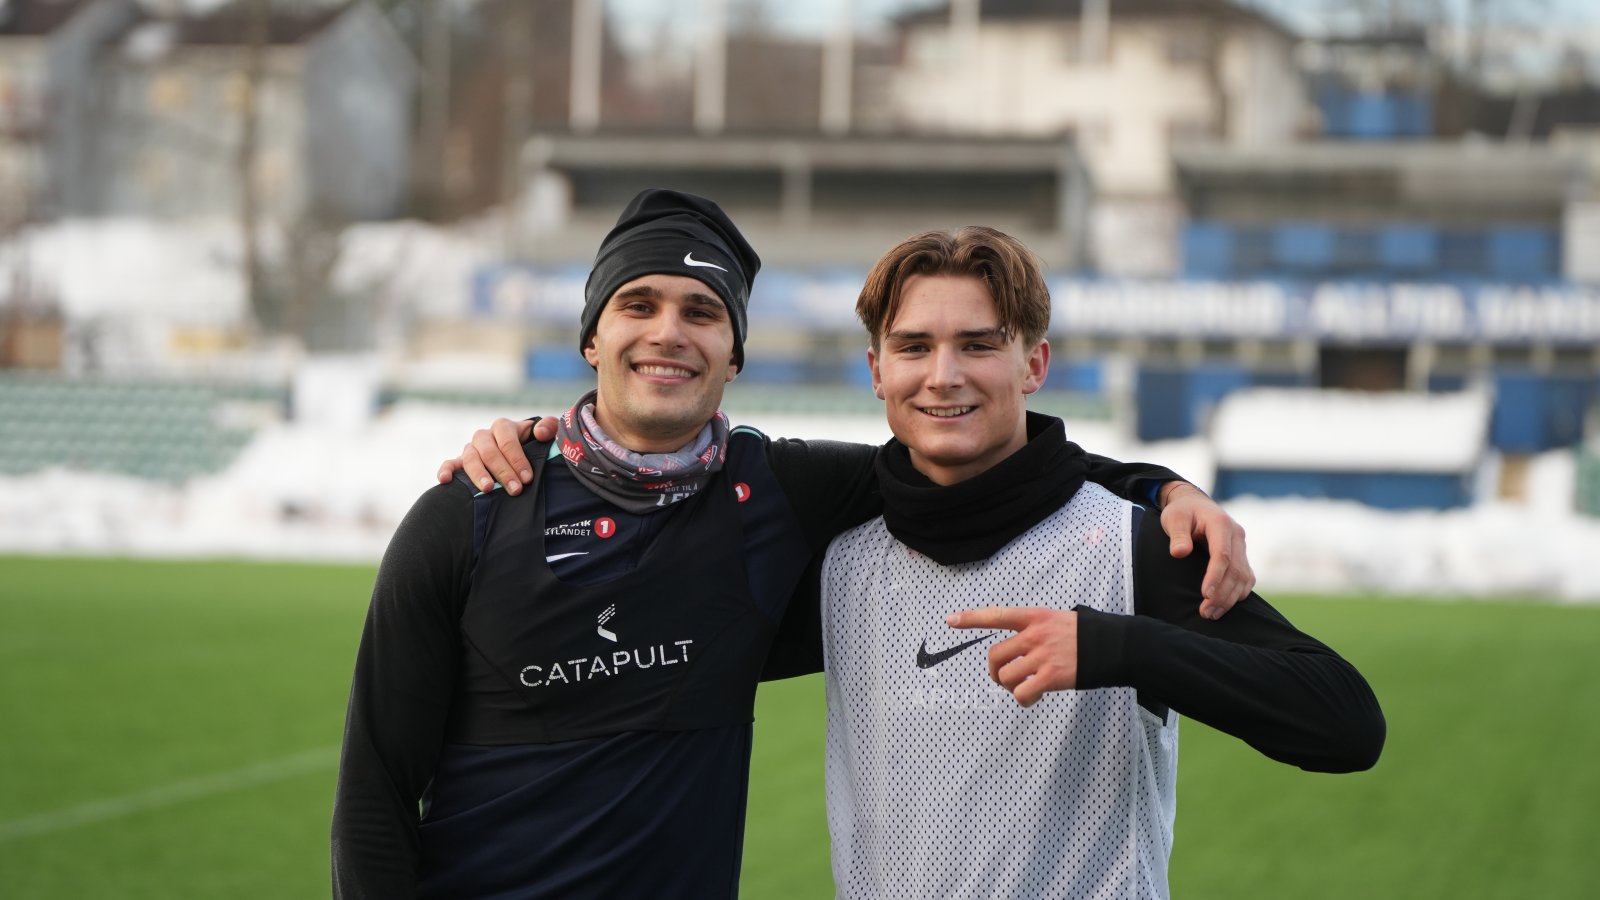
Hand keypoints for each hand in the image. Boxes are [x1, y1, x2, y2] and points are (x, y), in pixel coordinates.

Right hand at [435, 416, 555, 494]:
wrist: (524, 452)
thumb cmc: (536, 445)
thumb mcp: (548, 434)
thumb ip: (550, 427)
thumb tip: (539, 433)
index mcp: (504, 427)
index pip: (507, 440)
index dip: (517, 459)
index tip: (527, 478)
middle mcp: (485, 436)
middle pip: (489, 451)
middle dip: (503, 472)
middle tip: (515, 490)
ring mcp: (471, 449)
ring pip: (470, 458)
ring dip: (478, 474)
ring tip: (487, 490)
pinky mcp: (461, 462)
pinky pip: (450, 463)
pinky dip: (445, 470)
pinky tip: (445, 480)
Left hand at [946, 607, 1076, 707]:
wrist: (1115, 646)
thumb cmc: (1088, 634)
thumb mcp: (1060, 619)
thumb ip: (1038, 628)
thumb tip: (1023, 645)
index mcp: (1035, 616)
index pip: (997, 615)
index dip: (972, 618)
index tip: (951, 620)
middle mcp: (1034, 635)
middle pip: (995, 655)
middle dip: (994, 671)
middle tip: (1003, 678)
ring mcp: (1042, 656)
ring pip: (1006, 676)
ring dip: (1010, 687)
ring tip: (1023, 688)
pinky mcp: (1051, 677)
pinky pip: (1023, 693)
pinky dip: (1023, 700)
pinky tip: (1032, 698)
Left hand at [1158, 482, 1253, 618]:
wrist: (1193, 504)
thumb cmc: (1182, 512)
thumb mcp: (1174, 518)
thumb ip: (1177, 535)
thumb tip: (1179, 553)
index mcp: (1221, 524)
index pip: (1222, 555)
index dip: (1216, 577)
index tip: (1205, 595)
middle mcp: (1237, 536)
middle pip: (1236, 570)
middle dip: (1222, 594)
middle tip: (1205, 613)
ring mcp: (1241, 547)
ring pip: (1244, 578)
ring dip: (1230, 599)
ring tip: (1211, 614)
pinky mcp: (1241, 556)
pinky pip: (1246, 578)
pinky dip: (1238, 593)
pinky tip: (1224, 606)